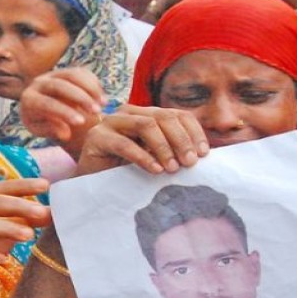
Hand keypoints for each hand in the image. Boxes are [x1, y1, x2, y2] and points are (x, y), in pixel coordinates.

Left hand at [18, 69, 106, 157]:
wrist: (39, 107)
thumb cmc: (41, 122)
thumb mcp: (41, 130)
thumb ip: (52, 131)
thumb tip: (65, 134)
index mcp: (29, 99)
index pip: (46, 103)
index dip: (64, 112)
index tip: (81, 122)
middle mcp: (39, 82)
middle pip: (61, 85)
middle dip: (81, 97)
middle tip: (97, 112)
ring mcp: (53, 74)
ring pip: (73, 75)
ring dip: (91, 88)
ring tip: (104, 104)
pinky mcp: (65, 71)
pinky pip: (82, 72)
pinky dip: (94, 83)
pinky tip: (102, 98)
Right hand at [76, 105, 207, 176]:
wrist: (92, 184)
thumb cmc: (126, 172)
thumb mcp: (155, 158)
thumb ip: (173, 151)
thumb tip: (202, 155)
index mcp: (147, 113)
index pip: (178, 114)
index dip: (194, 132)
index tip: (204, 154)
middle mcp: (130, 112)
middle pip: (164, 117)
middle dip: (181, 140)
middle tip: (190, 163)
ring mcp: (111, 122)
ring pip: (146, 124)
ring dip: (164, 147)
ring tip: (172, 168)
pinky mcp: (96, 137)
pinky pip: (124, 143)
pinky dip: (143, 156)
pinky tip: (154, 170)